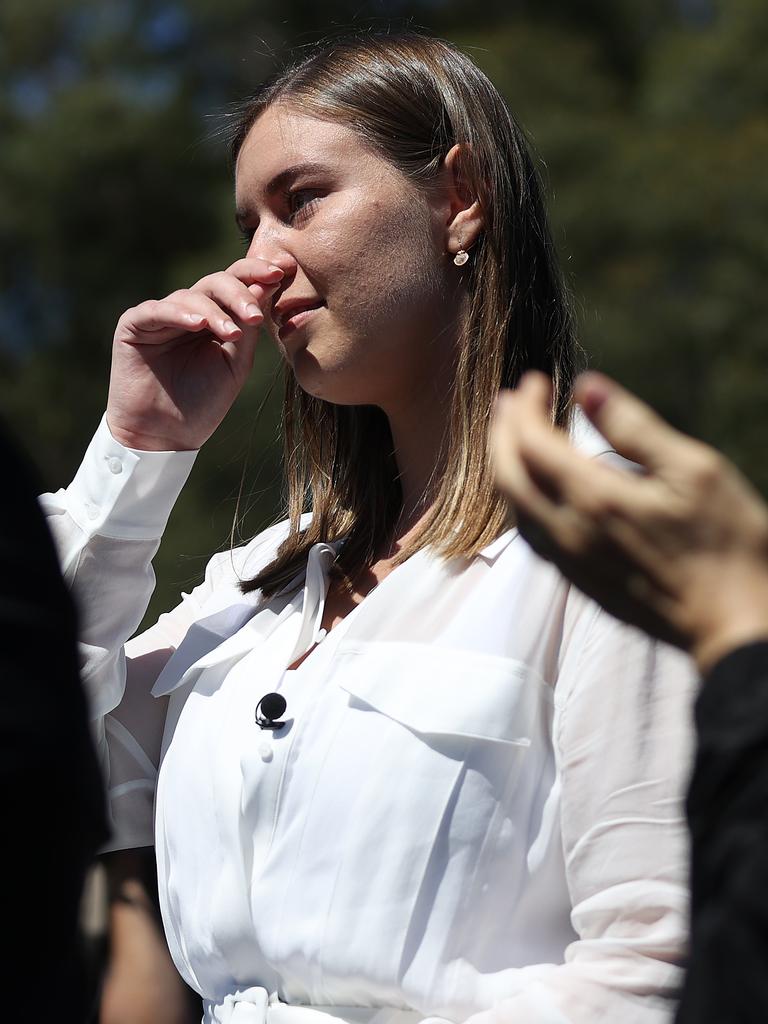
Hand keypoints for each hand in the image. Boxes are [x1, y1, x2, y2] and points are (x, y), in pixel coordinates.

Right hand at [106, 256, 286, 450]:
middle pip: (216, 282)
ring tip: (231, 334)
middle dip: (239, 293)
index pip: (237, 284)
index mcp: (215, 318)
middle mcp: (188, 311)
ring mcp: (160, 316)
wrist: (165, 436)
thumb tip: (266, 286)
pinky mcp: (133, 326)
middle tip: (256, 315)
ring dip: (214, 312)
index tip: (284, 271)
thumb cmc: (202, 403)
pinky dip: (179, 314)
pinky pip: (157, 311)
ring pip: (190, 296)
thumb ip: (247, 328)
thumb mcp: (235, 364)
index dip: (258, 273)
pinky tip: (199, 324)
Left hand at [491, 371, 767, 673]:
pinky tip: (538, 490)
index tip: (535, 380)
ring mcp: (571, 563)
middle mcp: (568, 533)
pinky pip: (532, 536)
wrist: (735, 627)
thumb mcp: (694, 471)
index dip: (525, 407)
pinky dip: (523, 501)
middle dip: (502, 433)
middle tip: (511, 402)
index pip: (531, 443)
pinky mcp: (581, 584)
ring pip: (515, 510)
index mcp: (594, 499)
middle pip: (507, 476)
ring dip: (506, 467)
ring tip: (515, 437)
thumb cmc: (727, 545)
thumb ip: (634, 427)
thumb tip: (586, 386)